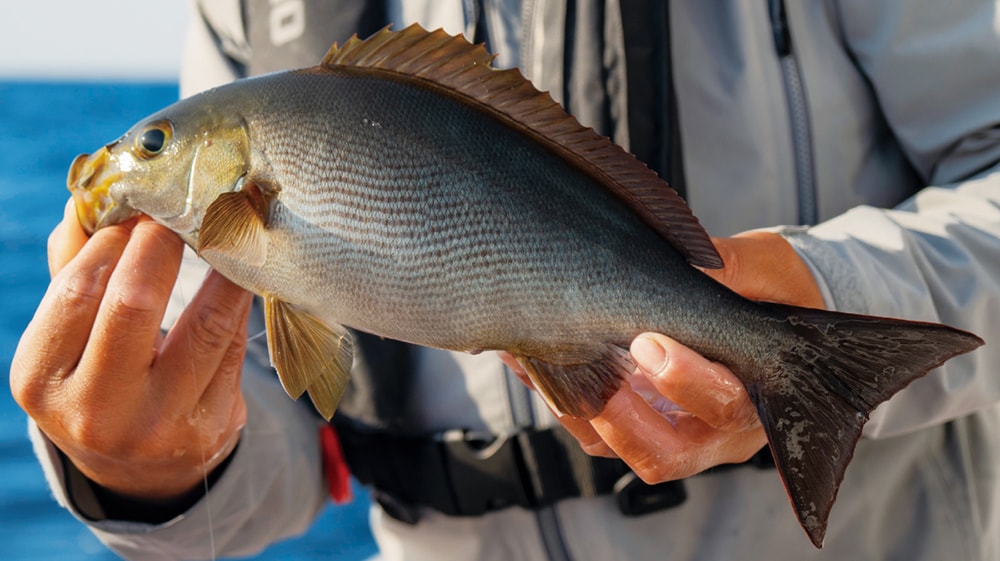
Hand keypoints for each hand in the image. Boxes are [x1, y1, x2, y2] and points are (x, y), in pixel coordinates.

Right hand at [10, 199, 253, 500]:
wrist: (141, 467)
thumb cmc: (98, 379)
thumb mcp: (68, 337)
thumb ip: (74, 267)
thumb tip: (92, 197)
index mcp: (43, 379)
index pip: (79, 290)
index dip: (115, 238)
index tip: (141, 204)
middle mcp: (95, 411)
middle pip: (135, 303)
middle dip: (164, 243)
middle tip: (187, 204)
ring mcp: (158, 426)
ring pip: (205, 325)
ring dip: (221, 266)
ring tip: (227, 228)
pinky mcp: (212, 429)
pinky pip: (233, 348)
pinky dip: (240, 303)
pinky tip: (243, 273)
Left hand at [504, 231, 823, 482]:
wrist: (766, 305)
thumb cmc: (774, 290)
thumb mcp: (767, 268)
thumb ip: (734, 269)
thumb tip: (691, 260)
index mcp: (758, 396)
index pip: (723, 406)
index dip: (683, 381)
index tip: (647, 341)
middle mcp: (715, 430)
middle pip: (666, 452)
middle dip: (620, 416)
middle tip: (588, 365)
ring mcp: (671, 430)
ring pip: (616, 447)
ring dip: (574, 407)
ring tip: (539, 357)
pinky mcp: (636, 420)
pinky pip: (590, 427)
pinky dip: (558, 394)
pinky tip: (530, 357)